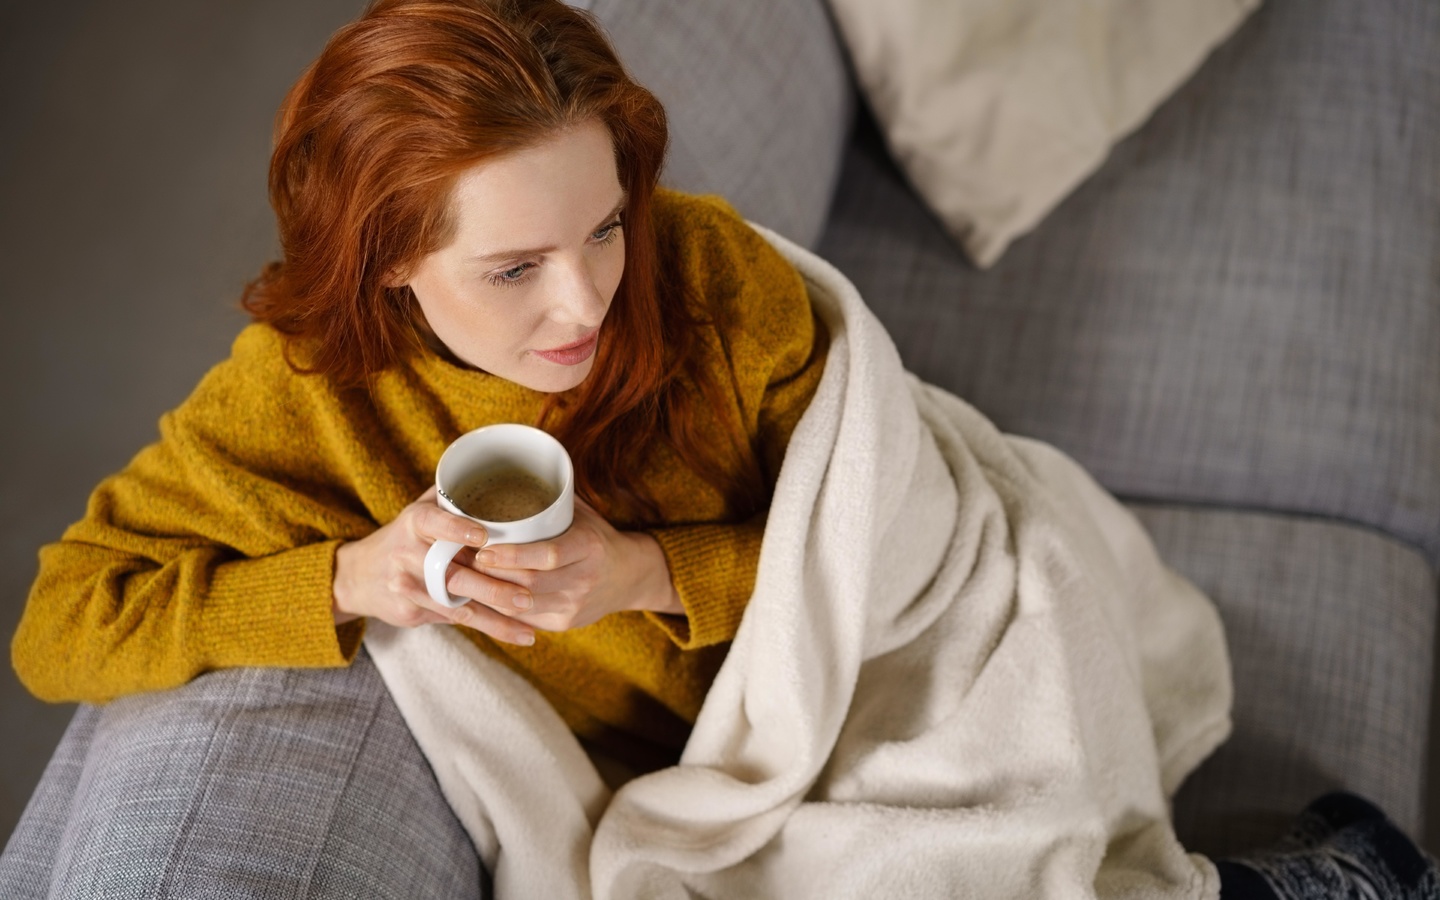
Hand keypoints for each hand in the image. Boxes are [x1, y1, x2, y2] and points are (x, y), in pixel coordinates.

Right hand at [332, 487, 538, 644]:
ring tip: (528, 627)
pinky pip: (454, 620)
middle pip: (452, 573)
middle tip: (527, 597)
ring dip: (495, 618)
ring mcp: (408, 587)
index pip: (434, 522)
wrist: (357, 576)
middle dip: (492, 588)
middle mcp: (408, 554)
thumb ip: (453, 498)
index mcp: (414, 522)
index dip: (457, 528)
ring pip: (456, 605)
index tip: (484, 536)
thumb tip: (500, 475)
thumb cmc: (405, 537)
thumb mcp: (420, 510)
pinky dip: (488, 629)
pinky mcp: (411, 612)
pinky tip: (517, 635)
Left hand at [474, 496, 682, 632]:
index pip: (548, 555)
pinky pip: (525, 620)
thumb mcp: (580, 512)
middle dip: (490, 576)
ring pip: (523, 607)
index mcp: (589, 547)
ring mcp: (574, 606)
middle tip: (458, 564)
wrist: (630, 576)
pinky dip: (499, 609)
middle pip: (530, 584)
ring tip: (461, 581)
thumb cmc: (594, 535)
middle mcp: (584, 580)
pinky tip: (478, 598)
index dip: (512, 556)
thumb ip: (549, 495)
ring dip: (488, 595)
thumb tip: (507, 466)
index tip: (482, 549)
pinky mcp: (564, 623)